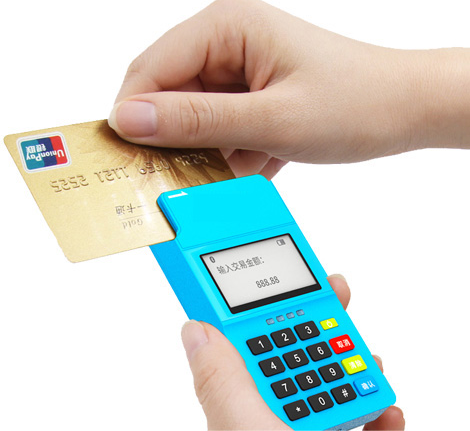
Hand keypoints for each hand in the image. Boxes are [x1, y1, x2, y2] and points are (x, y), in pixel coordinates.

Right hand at [109, 0, 469, 178]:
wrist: (403, 111)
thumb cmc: (354, 102)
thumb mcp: (272, 119)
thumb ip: (198, 121)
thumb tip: (130, 120)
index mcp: (227, 26)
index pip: (152, 68)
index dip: (133, 114)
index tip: (124, 158)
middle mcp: (227, 43)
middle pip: (170, 95)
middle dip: (177, 139)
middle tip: (187, 174)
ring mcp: (239, 72)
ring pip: (195, 120)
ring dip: (213, 151)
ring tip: (248, 163)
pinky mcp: (250, 97)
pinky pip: (220, 130)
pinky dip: (234, 153)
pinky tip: (264, 158)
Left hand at [180, 274, 404, 429]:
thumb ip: (221, 387)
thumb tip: (192, 327)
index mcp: (240, 413)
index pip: (242, 348)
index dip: (254, 309)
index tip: (274, 278)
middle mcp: (269, 423)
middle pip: (292, 357)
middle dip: (317, 324)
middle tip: (335, 293)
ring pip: (331, 386)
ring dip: (353, 365)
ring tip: (368, 358)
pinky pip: (363, 424)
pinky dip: (378, 412)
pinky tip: (386, 411)